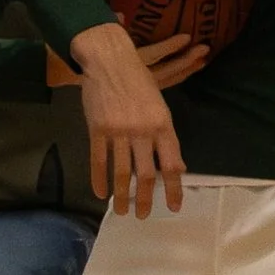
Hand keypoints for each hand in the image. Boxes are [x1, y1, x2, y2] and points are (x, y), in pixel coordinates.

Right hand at [70, 23, 185, 216]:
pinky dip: (98, 180)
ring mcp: (118, 130)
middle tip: (143, 215)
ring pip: (120, 172)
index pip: (172, 164)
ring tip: (121, 210)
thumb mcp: (160, 105)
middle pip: (145, 174)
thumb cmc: (138, 80)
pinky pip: (98, 160)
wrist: (109, 59)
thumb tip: (177, 166)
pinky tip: (99, 193)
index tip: (174, 207)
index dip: (174, 189)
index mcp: (162, 124)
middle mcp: (142, 130)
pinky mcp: (97, 128)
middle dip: (145, 199)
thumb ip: (166, 136)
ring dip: (121, 195)